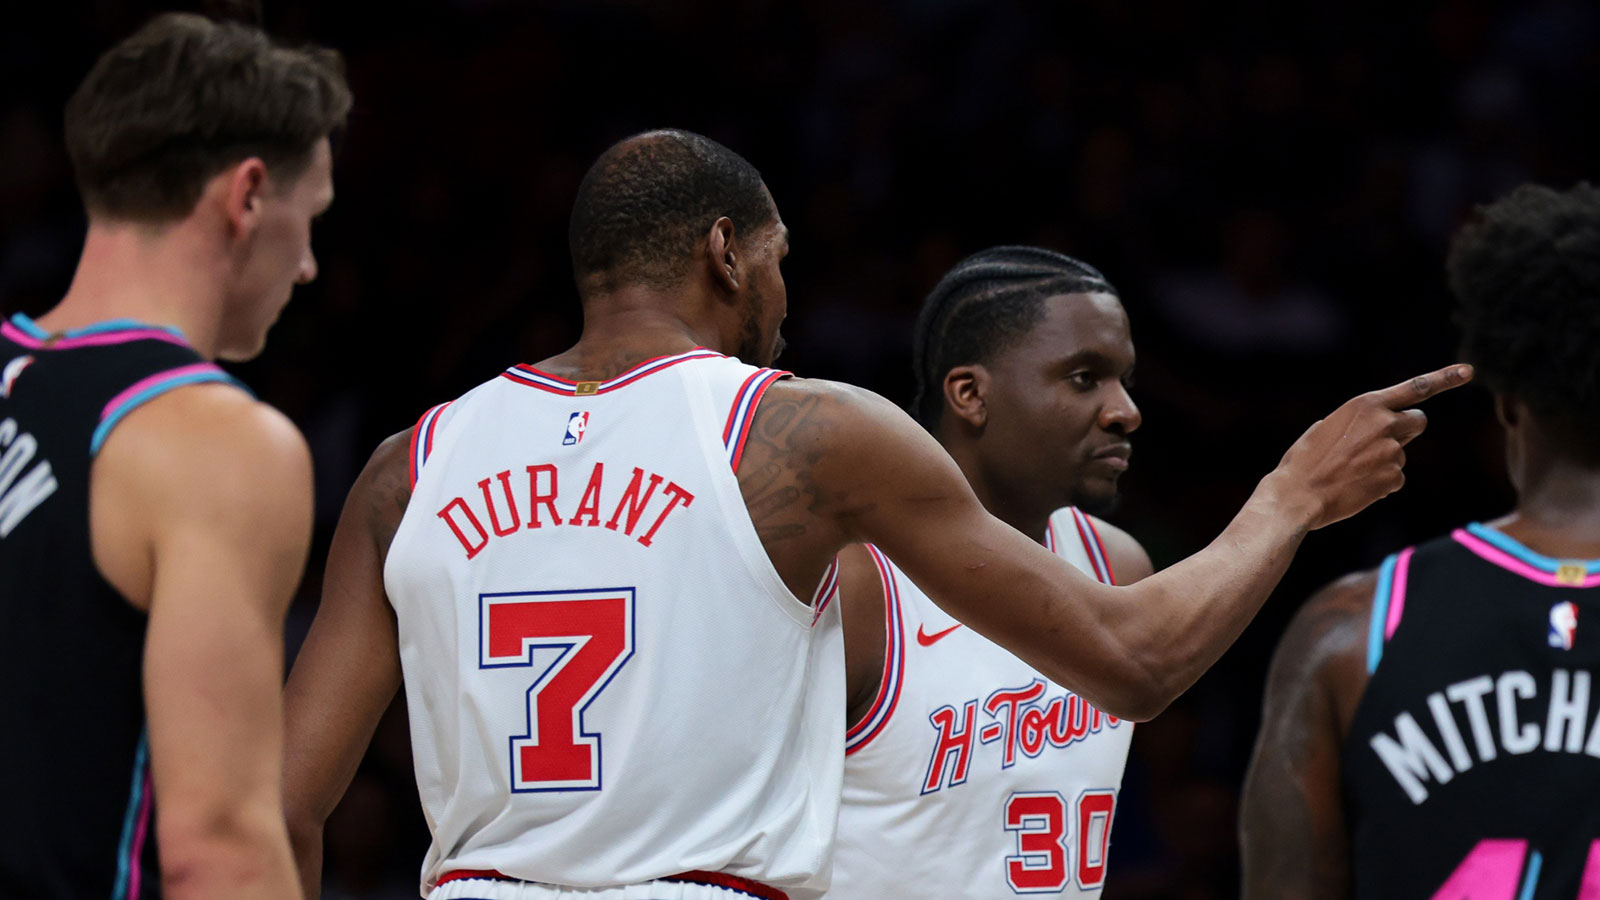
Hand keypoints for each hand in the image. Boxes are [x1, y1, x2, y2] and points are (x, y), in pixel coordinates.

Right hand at [1266, 364, 1473, 529]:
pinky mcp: (1394, 477)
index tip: (1468, 371)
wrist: (1297, 495)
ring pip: (1401, 453)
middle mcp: (1384, 424)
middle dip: (1406, 430)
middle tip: (1381, 442)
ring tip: (1351, 471)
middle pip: (1418, 421)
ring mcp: (1392, 451)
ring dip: (1383, 461)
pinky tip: (1356, 486)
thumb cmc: (1304, 461)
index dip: (1445, 378)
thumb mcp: (1326, 427)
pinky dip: (1380, 482)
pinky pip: (1395, 477)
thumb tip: (1375, 430)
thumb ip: (1357, 421)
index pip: (1415, 387)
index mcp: (1365, 405)